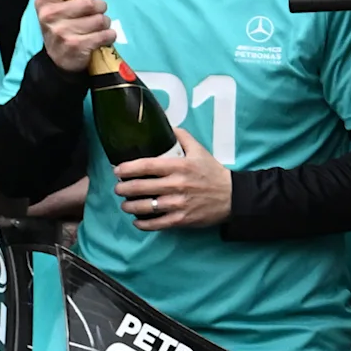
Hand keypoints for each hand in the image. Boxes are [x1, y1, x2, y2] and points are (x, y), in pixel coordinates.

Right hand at [31, 0, 117, 73]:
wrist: (58, 59)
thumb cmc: (62, 26)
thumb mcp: (56, 8)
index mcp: (44, 2)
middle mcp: (50, 16)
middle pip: (90, 2)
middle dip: (101, 7)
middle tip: (97, 13)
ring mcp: (62, 32)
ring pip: (100, 20)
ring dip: (105, 23)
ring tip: (97, 28)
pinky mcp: (76, 46)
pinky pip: (105, 35)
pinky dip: (109, 36)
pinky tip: (102, 38)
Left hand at [115, 125, 232, 232]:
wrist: (233, 197)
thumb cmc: (213, 173)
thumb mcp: (199, 150)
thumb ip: (181, 137)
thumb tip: (165, 126)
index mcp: (179, 166)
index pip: (145, 165)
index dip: (126, 168)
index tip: (117, 170)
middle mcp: (176, 184)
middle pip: (139, 187)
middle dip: (122, 188)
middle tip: (119, 188)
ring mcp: (178, 204)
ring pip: (144, 207)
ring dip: (129, 206)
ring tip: (125, 204)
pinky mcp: (181, 219)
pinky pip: (155, 224)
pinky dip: (142, 224)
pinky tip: (137, 220)